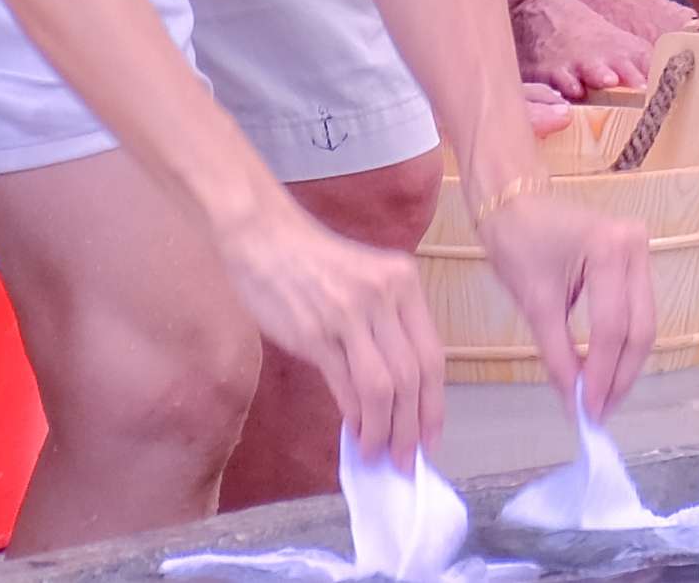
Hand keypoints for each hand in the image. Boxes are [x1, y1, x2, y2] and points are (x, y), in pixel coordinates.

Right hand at [218, 193, 453, 465]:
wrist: (264, 237)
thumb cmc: (314, 262)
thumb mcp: (366, 282)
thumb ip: (385, 326)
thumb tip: (397, 391)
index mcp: (405, 283)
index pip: (433, 355)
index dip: (434, 403)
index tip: (432, 437)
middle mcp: (385, 298)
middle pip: (413, 376)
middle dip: (414, 426)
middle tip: (408, 461)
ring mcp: (349, 316)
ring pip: (383, 385)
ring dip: (384, 429)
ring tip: (379, 456)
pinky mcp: (314, 333)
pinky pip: (344, 384)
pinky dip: (354, 417)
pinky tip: (354, 435)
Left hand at [465, 186, 657, 418]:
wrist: (516, 205)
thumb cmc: (517, 245)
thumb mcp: (535, 304)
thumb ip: (557, 354)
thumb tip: (573, 401)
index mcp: (611, 248)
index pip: (611, 327)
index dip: (600, 374)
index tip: (587, 412)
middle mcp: (638, 246)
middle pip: (640, 327)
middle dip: (620, 376)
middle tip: (600, 413)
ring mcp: (643, 250)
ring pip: (644, 323)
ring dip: (624, 365)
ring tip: (602, 399)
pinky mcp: (638, 260)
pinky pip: (636, 312)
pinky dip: (621, 344)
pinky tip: (606, 370)